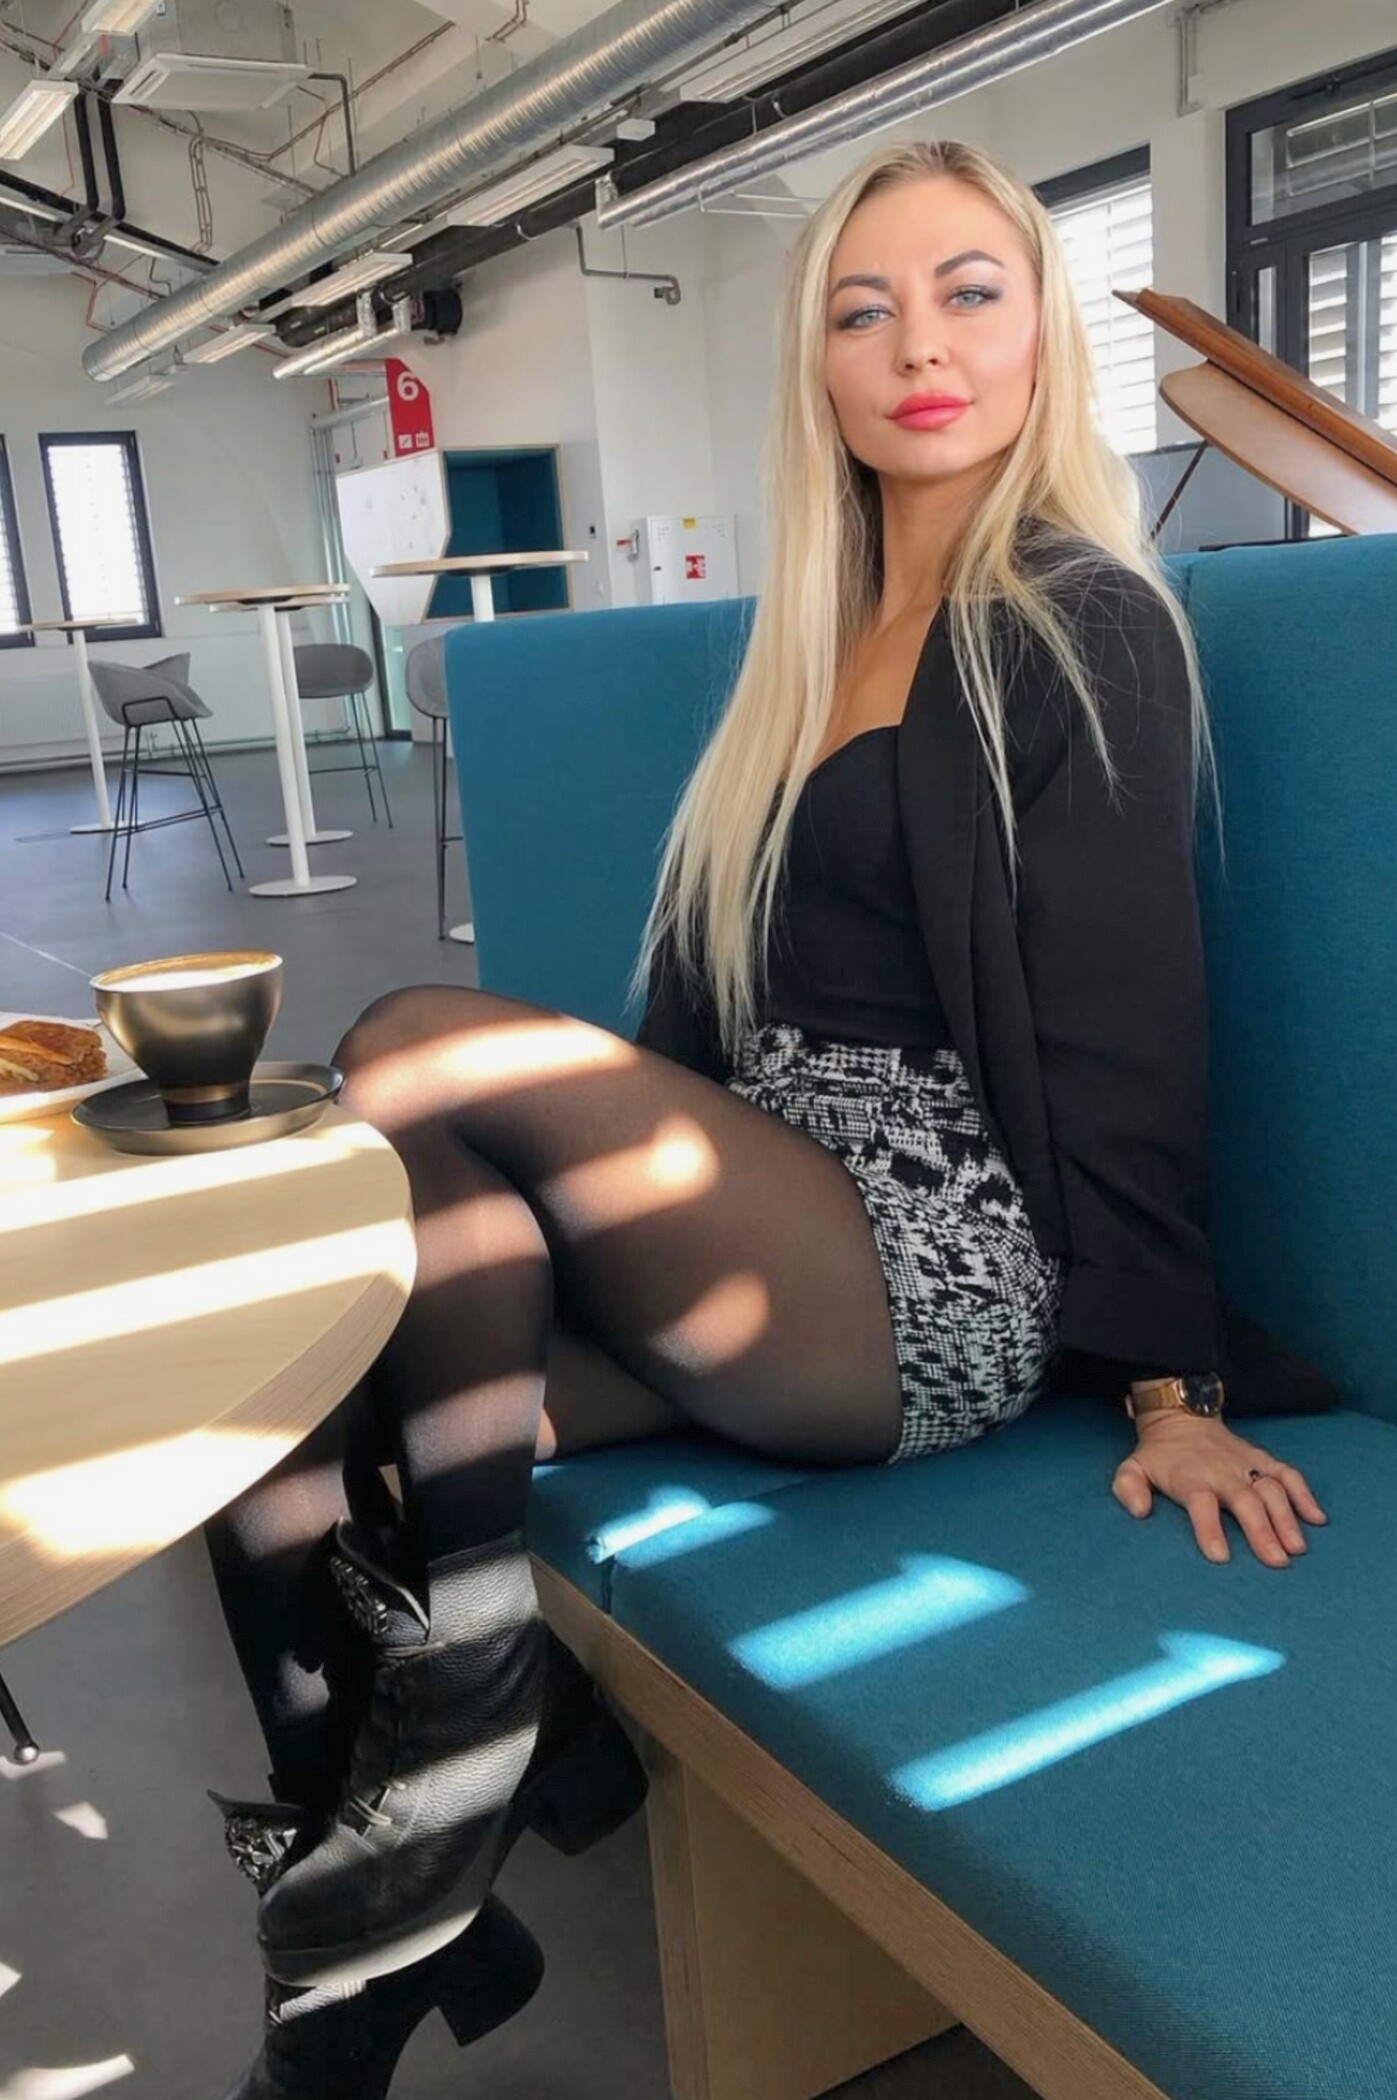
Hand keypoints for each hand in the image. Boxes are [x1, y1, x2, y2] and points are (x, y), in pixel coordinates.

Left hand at [1112, 1414, 1327, 1567]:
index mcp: (1191, 1477)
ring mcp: (1246, 1464)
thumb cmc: (1159, 1456)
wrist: (1182, 1418)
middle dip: (1261, 1530)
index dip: (1209, 1528)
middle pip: (1245, 1499)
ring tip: (1298, 1548)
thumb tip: (1140, 1511)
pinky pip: (1288, 1474)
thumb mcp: (1133, 1468)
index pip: (1201, 1502)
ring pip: (1271, 1488)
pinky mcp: (1263, 1459)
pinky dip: (1304, 1494)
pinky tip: (1317, 1519)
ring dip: (1287, 1517)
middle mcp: (1223, 1471)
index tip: (1220, 1557)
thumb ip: (1129, 1488)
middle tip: (1276, 1562)